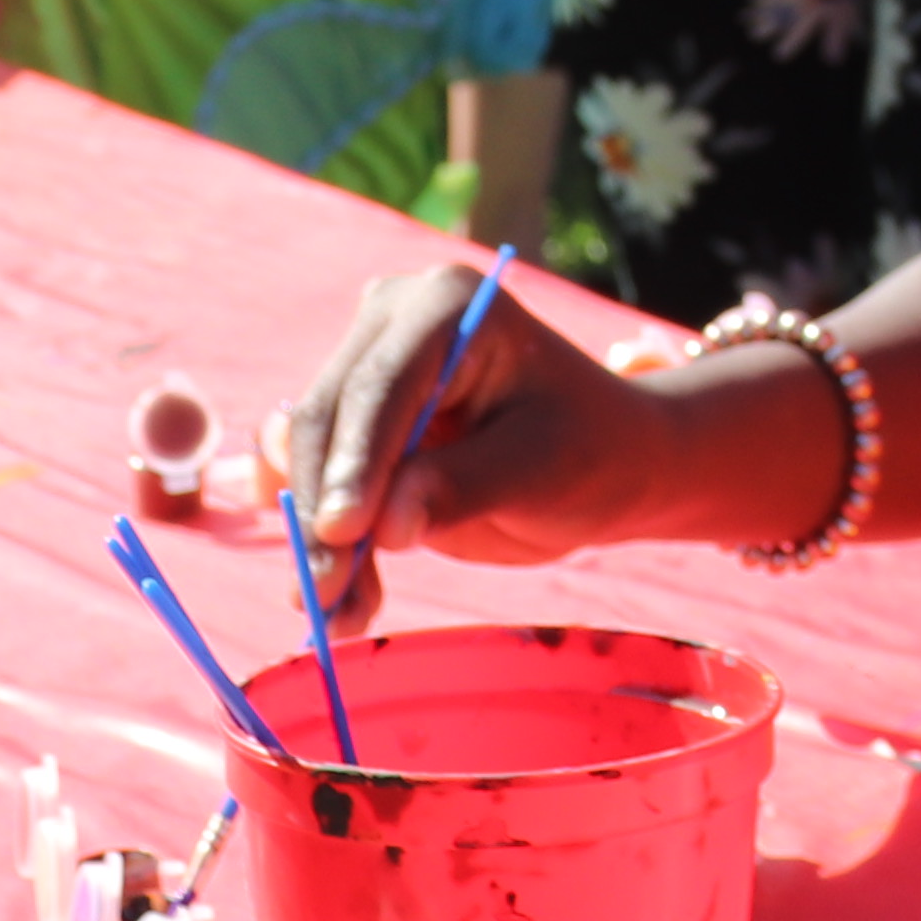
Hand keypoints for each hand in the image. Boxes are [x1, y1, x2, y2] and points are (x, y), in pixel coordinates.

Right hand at [268, 257, 677, 620]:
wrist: (609, 463)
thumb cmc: (590, 450)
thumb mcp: (540, 468)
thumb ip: (460, 489)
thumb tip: (385, 525)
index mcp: (445, 304)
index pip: (380, 387)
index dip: (355, 462)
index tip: (344, 533)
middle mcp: (391, 325)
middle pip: (328, 422)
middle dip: (324, 514)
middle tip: (323, 596)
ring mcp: (367, 374)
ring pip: (311, 463)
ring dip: (319, 543)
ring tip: (337, 615)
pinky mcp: (358, 431)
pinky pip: (320, 489)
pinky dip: (328, 546)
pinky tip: (343, 602)